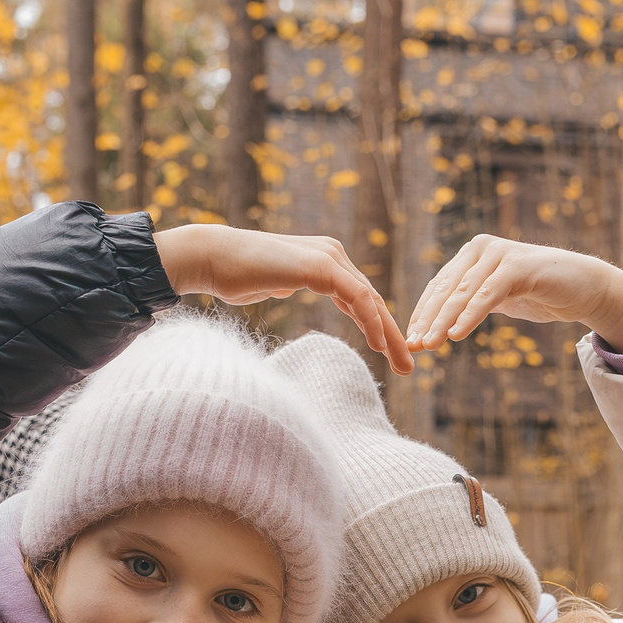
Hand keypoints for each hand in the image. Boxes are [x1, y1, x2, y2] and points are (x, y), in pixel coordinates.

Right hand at [153, 225, 410, 372]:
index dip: (379, 328)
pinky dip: (371, 321)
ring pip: (371, 300)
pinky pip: (356, 297)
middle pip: (373, 301)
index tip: (391, 357)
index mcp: (326, 261)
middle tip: (408, 368)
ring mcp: (329, 257)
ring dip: (389, 334)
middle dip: (393, 336)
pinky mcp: (321, 266)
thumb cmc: (235, 274)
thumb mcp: (271, 285)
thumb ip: (287, 286)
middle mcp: (333, 255)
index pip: (362, 299)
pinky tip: (378, 345)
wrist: (213, 259)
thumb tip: (287, 291)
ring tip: (402, 364)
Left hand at [406, 236, 622, 355]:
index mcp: (472, 255)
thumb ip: (471, 303)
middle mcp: (482, 248)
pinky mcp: (518, 266)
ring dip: (443, 321)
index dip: (422, 314)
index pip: (439, 287)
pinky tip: (456, 335)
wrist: (586, 288)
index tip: (408, 341)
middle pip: (446, 290)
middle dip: (427, 320)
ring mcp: (500, 254)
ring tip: (429, 344)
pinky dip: (470, 315)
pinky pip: (488, 294)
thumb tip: (438, 323)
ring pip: (463, 292)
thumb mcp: (498, 299)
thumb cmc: (540, 294)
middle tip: (412, 346)